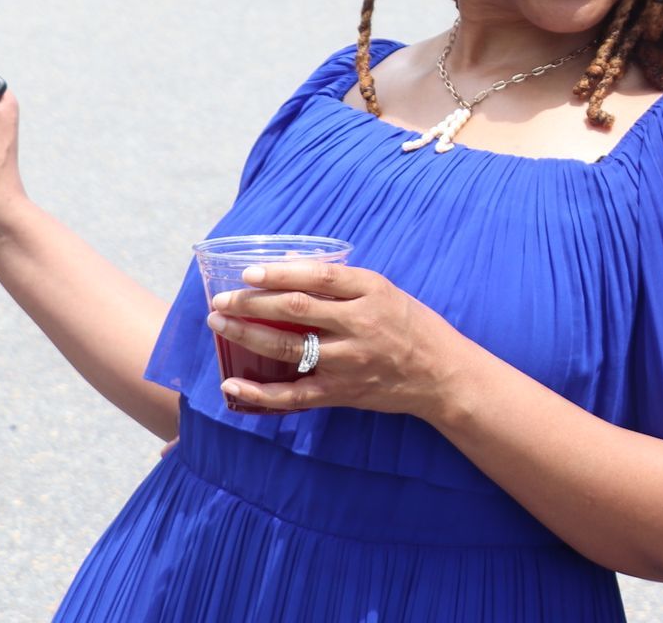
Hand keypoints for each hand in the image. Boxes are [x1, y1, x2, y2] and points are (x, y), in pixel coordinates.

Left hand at [206, 260, 465, 417]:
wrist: (441, 374)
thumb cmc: (414, 327)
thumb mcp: (387, 293)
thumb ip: (345, 285)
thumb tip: (293, 269)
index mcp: (372, 292)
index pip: (318, 277)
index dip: (280, 273)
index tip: (249, 272)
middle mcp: (359, 324)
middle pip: (294, 309)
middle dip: (250, 303)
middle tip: (222, 300)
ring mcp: (348, 361)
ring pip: (286, 346)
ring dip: (246, 335)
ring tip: (220, 324)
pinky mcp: (341, 392)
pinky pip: (292, 395)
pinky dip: (258, 391)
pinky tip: (231, 383)